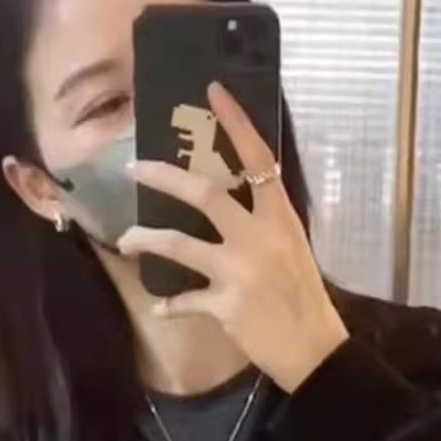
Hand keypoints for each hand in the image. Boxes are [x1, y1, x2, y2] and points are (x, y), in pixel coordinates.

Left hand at [118, 82, 348, 392]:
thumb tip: (232, 205)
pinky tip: (161, 308)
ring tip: (125, 240)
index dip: (235, 123)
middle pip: (204, 193)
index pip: (258, 158)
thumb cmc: (304, 298)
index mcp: (279, 217)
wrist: (315, 350)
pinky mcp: (225, 305)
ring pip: (178, 244)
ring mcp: (240, 271)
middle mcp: (258, 237)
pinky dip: (170, 306)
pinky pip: (185, 301)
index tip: (213, 91)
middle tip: (133, 168)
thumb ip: (263, 225)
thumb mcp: (292, 249)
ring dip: (145, 239)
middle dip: (163, 177)